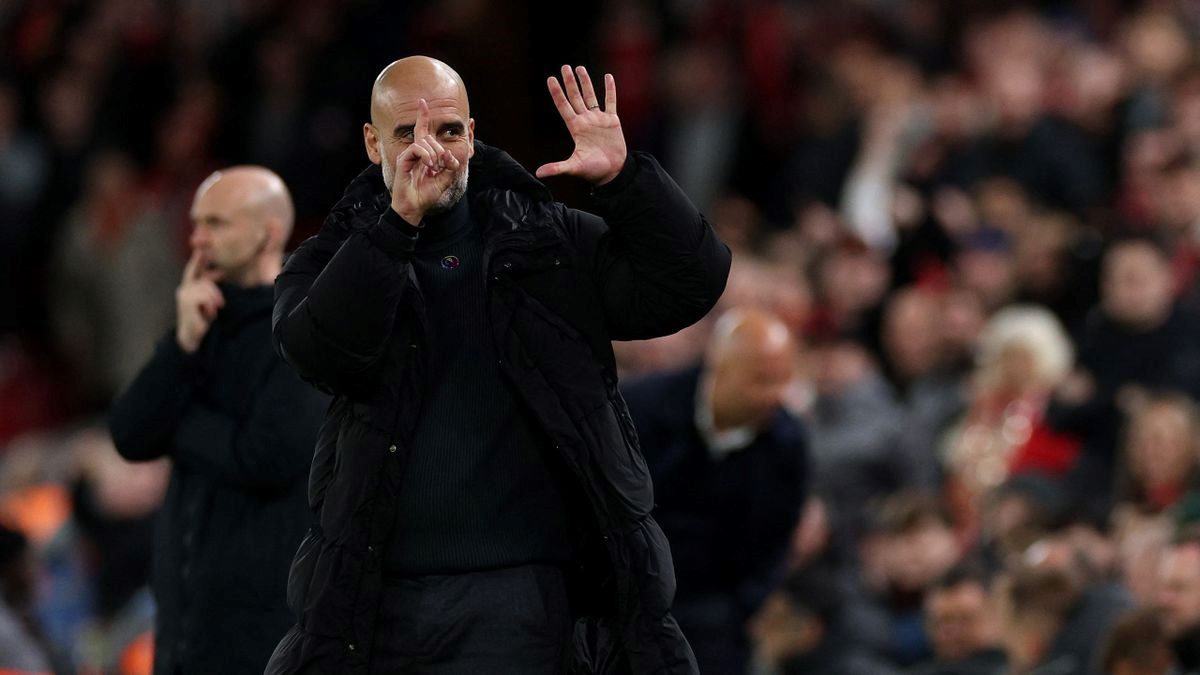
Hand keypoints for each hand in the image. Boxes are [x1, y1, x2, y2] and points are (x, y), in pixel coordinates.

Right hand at [176, 249, 224, 353]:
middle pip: (200, 273)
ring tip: (214, 310)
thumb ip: (211, 288)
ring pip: (206, 286)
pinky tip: (209, 314)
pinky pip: (204, 295)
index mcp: (191, 286)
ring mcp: (184, 293)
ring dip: (214, 298)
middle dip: (204, 268)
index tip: (204, 246)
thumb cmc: (204, 319)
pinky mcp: (186, 301)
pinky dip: (211, 304)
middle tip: (210, 271)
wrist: (195, 337)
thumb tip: (220, 272)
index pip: (194, 267)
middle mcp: (185, 288)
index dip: (199, 256)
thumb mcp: (210, 301)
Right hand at [390, 98, 462, 224]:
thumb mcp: (445, 179)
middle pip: (428, 137)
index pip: (423, 131)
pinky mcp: (403, 160)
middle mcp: (415, 153)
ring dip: (435, 153)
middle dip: (440, 149)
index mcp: (423, 155)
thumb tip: (450, 154)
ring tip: (435, 167)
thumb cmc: (426, 195)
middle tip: (442, 165)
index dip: (422, 116)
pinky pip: (417, 148)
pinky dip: (426, 155)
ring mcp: (408, 156)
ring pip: (424, 142)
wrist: (414, 207)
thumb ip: (450, 166)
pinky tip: (429, 165)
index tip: (422, 102)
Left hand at [537, 65, 626, 184]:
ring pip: (591, 96)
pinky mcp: (612, 121)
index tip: (550, 79)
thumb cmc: (593, 171)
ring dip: (585, 82)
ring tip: (579, 68)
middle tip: (564, 67)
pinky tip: (608, 77)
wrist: (613, 172)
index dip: (557, 93)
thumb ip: (557, 168)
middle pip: (576, 97)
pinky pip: (611, 101)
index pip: (564, 106)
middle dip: (570, 82)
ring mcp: (599, 119)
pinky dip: (610, 89)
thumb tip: (538, 174)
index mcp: (576, 128)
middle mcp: (586, 121)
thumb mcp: (574, 167)